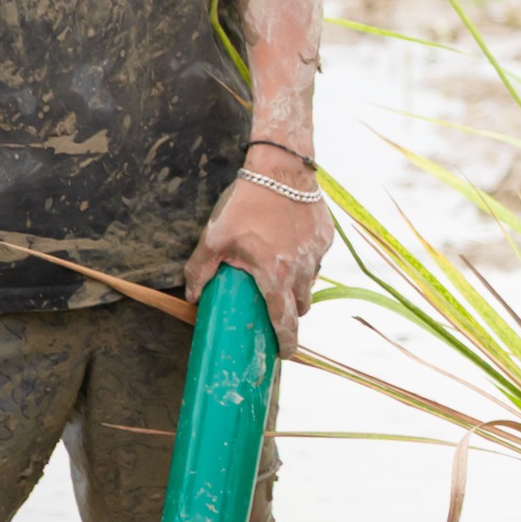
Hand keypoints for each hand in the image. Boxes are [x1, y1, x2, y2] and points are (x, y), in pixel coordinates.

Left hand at [186, 170, 331, 355]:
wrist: (281, 168)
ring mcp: (317, 252)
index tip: (285, 353)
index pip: (284, 320)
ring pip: (310, 280)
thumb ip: (201, 271)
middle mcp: (301, 269)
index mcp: (275, 276)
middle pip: (301, 304)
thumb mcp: (215, 238)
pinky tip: (290, 243)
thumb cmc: (246, 203)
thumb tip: (194, 296)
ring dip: (298, 284)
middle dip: (290, 312)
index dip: (286, 341)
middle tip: (275, 307)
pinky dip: (305, 258)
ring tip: (280, 270)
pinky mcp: (326, 235)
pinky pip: (317, 257)